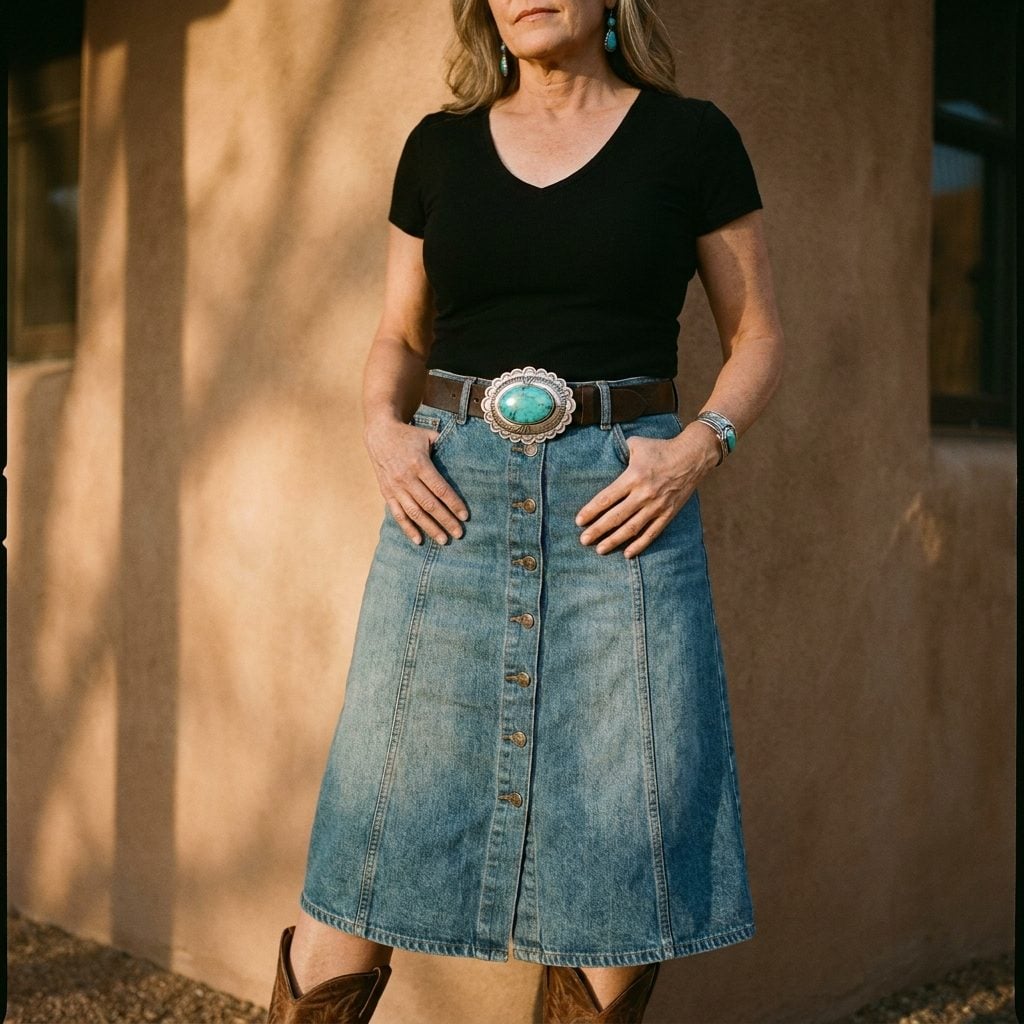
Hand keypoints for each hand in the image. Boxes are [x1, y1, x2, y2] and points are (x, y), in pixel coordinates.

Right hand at [365, 417, 467, 545]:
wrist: (379, 433)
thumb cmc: (409, 435)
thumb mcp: (428, 436)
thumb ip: (445, 447)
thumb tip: (465, 459)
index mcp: (419, 464)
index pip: (440, 489)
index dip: (454, 504)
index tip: (465, 516)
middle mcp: (406, 478)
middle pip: (429, 504)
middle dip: (445, 520)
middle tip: (459, 534)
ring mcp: (395, 487)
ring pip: (414, 513)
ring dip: (429, 528)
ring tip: (443, 540)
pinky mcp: (386, 492)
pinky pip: (397, 514)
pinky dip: (407, 528)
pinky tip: (418, 540)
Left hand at [576, 425, 718, 557]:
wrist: (693, 456)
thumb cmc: (662, 448)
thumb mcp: (638, 444)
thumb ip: (620, 451)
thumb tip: (607, 454)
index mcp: (633, 477)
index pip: (607, 498)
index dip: (592, 511)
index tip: (579, 521)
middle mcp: (644, 494)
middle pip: (616, 517)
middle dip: (598, 530)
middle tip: (583, 540)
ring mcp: (657, 506)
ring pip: (632, 528)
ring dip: (614, 540)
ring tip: (600, 549)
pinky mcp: (668, 513)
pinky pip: (652, 532)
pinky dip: (640, 545)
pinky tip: (627, 554)